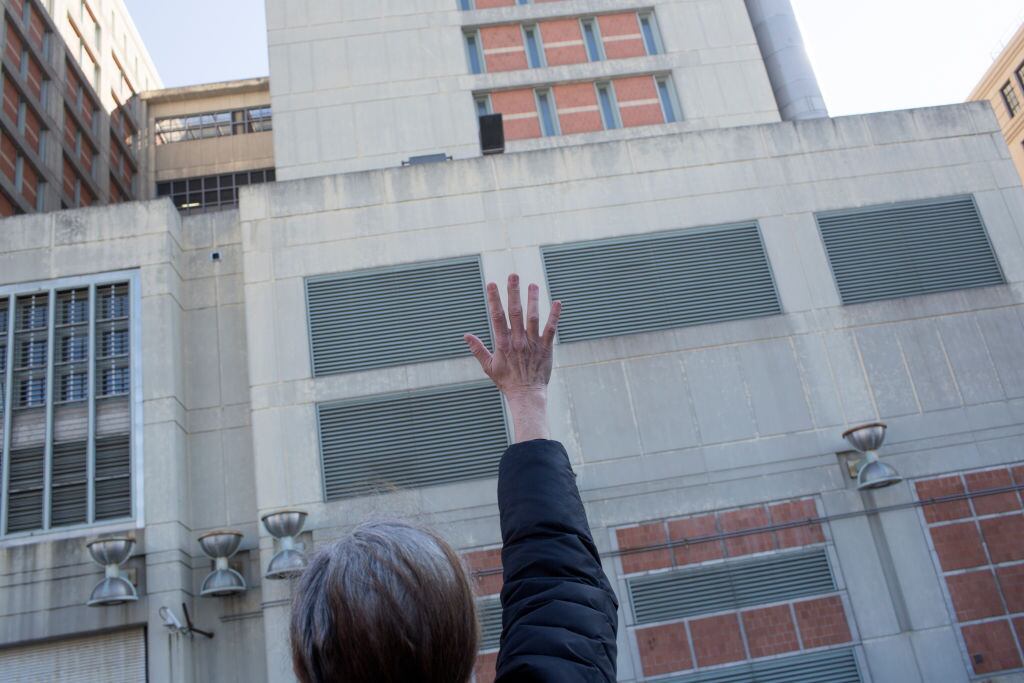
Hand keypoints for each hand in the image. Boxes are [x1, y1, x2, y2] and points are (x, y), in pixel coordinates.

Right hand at [464, 274, 561, 441]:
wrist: (527, 395)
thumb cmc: (507, 381)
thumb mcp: (488, 367)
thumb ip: (478, 349)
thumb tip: (466, 336)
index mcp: (502, 344)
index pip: (497, 317)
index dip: (494, 300)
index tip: (492, 284)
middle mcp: (517, 341)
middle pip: (515, 312)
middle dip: (513, 293)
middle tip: (513, 275)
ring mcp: (532, 344)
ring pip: (533, 318)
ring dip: (533, 300)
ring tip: (532, 285)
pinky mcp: (546, 348)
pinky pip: (551, 329)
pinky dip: (554, 316)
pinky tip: (557, 302)